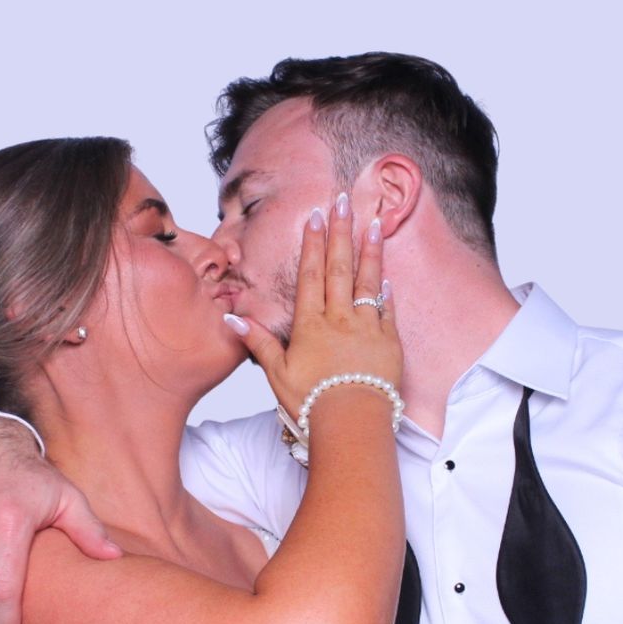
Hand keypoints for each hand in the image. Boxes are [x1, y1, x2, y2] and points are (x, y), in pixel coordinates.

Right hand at [228, 192, 401, 414]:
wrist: (352, 422)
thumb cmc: (312, 403)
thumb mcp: (277, 373)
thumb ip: (258, 342)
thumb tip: (232, 317)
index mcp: (310, 324)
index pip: (310, 274)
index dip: (312, 243)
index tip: (315, 215)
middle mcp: (339, 319)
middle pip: (339, 268)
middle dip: (340, 232)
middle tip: (344, 201)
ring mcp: (367, 328)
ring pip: (368, 282)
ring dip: (370, 250)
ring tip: (374, 223)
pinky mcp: (389, 343)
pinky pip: (388, 311)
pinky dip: (386, 292)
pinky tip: (386, 276)